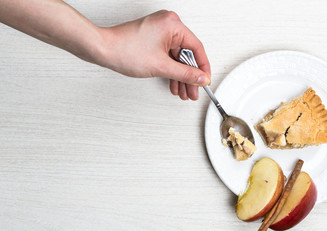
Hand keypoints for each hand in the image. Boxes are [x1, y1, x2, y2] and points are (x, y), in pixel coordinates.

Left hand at [96, 10, 210, 99]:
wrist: (103, 50)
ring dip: (180, 75)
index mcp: (173, 24)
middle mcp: (168, 24)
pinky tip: (173, 83)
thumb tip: (200, 78)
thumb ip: (185, 74)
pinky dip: (170, 69)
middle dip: (189, 76)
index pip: (197, 48)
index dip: (202, 68)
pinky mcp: (154, 37)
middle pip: (187, 54)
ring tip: (183, 91)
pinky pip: (168, 55)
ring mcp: (160, 30)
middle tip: (193, 91)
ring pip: (177, 57)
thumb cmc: (125, 50)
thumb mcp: (161, 67)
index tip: (205, 81)